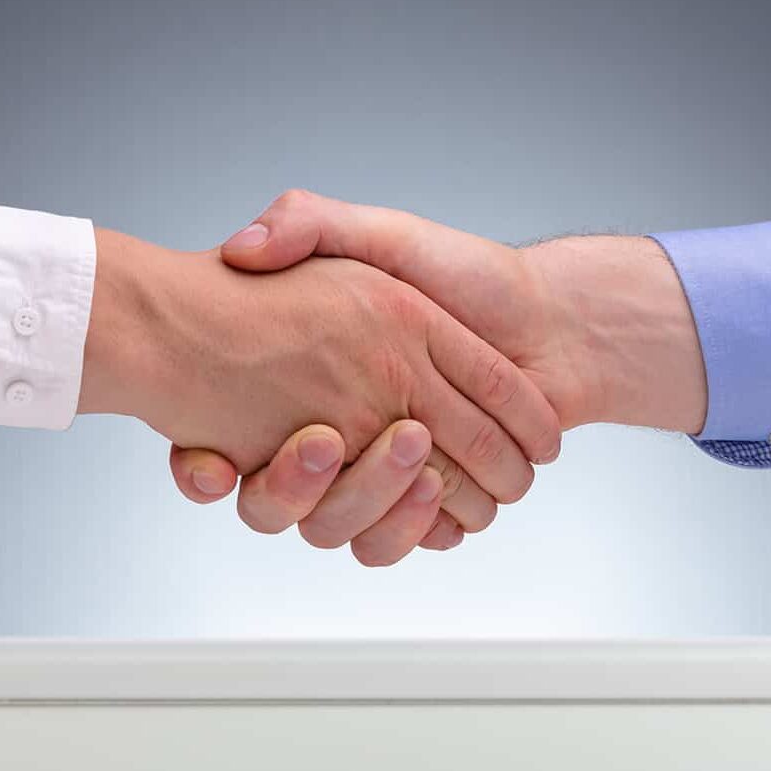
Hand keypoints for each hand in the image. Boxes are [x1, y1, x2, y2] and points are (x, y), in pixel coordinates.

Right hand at [79, 228, 561, 534]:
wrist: (556, 325)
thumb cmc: (471, 277)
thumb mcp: (381, 236)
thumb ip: (310, 225)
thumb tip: (242, 250)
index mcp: (313, 386)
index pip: (235, 440)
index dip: (214, 457)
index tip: (238, 444)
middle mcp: (338, 439)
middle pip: (284, 498)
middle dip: (299, 483)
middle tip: (327, 439)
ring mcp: (382, 481)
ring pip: (341, 529)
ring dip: (373, 507)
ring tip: (416, 469)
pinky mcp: (426, 510)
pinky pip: (396, 545)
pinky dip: (418, 532)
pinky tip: (440, 499)